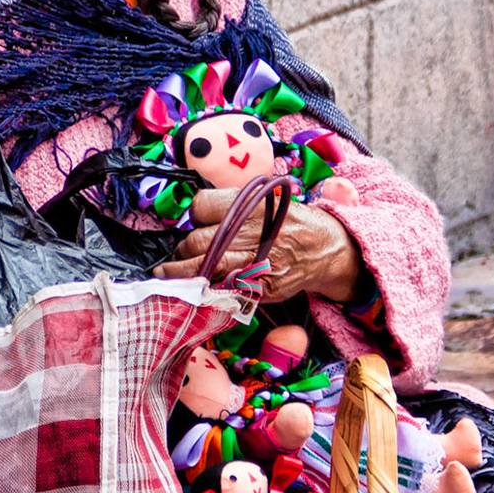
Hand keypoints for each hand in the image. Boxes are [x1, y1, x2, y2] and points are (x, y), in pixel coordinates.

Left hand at [155, 187, 363, 301]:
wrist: (325, 250)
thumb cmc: (290, 223)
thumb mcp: (266, 202)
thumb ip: (233, 207)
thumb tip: (193, 215)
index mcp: (251, 206)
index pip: (201, 206)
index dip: (192, 215)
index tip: (193, 223)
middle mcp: (252, 233)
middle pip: (196, 241)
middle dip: (182, 250)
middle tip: (181, 253)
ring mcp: (256, 263)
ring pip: (202, 269)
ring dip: (181, 274)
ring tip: (168, 274)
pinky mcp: (259, 288)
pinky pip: (220, 290)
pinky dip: (204, 290)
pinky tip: (194, 290)